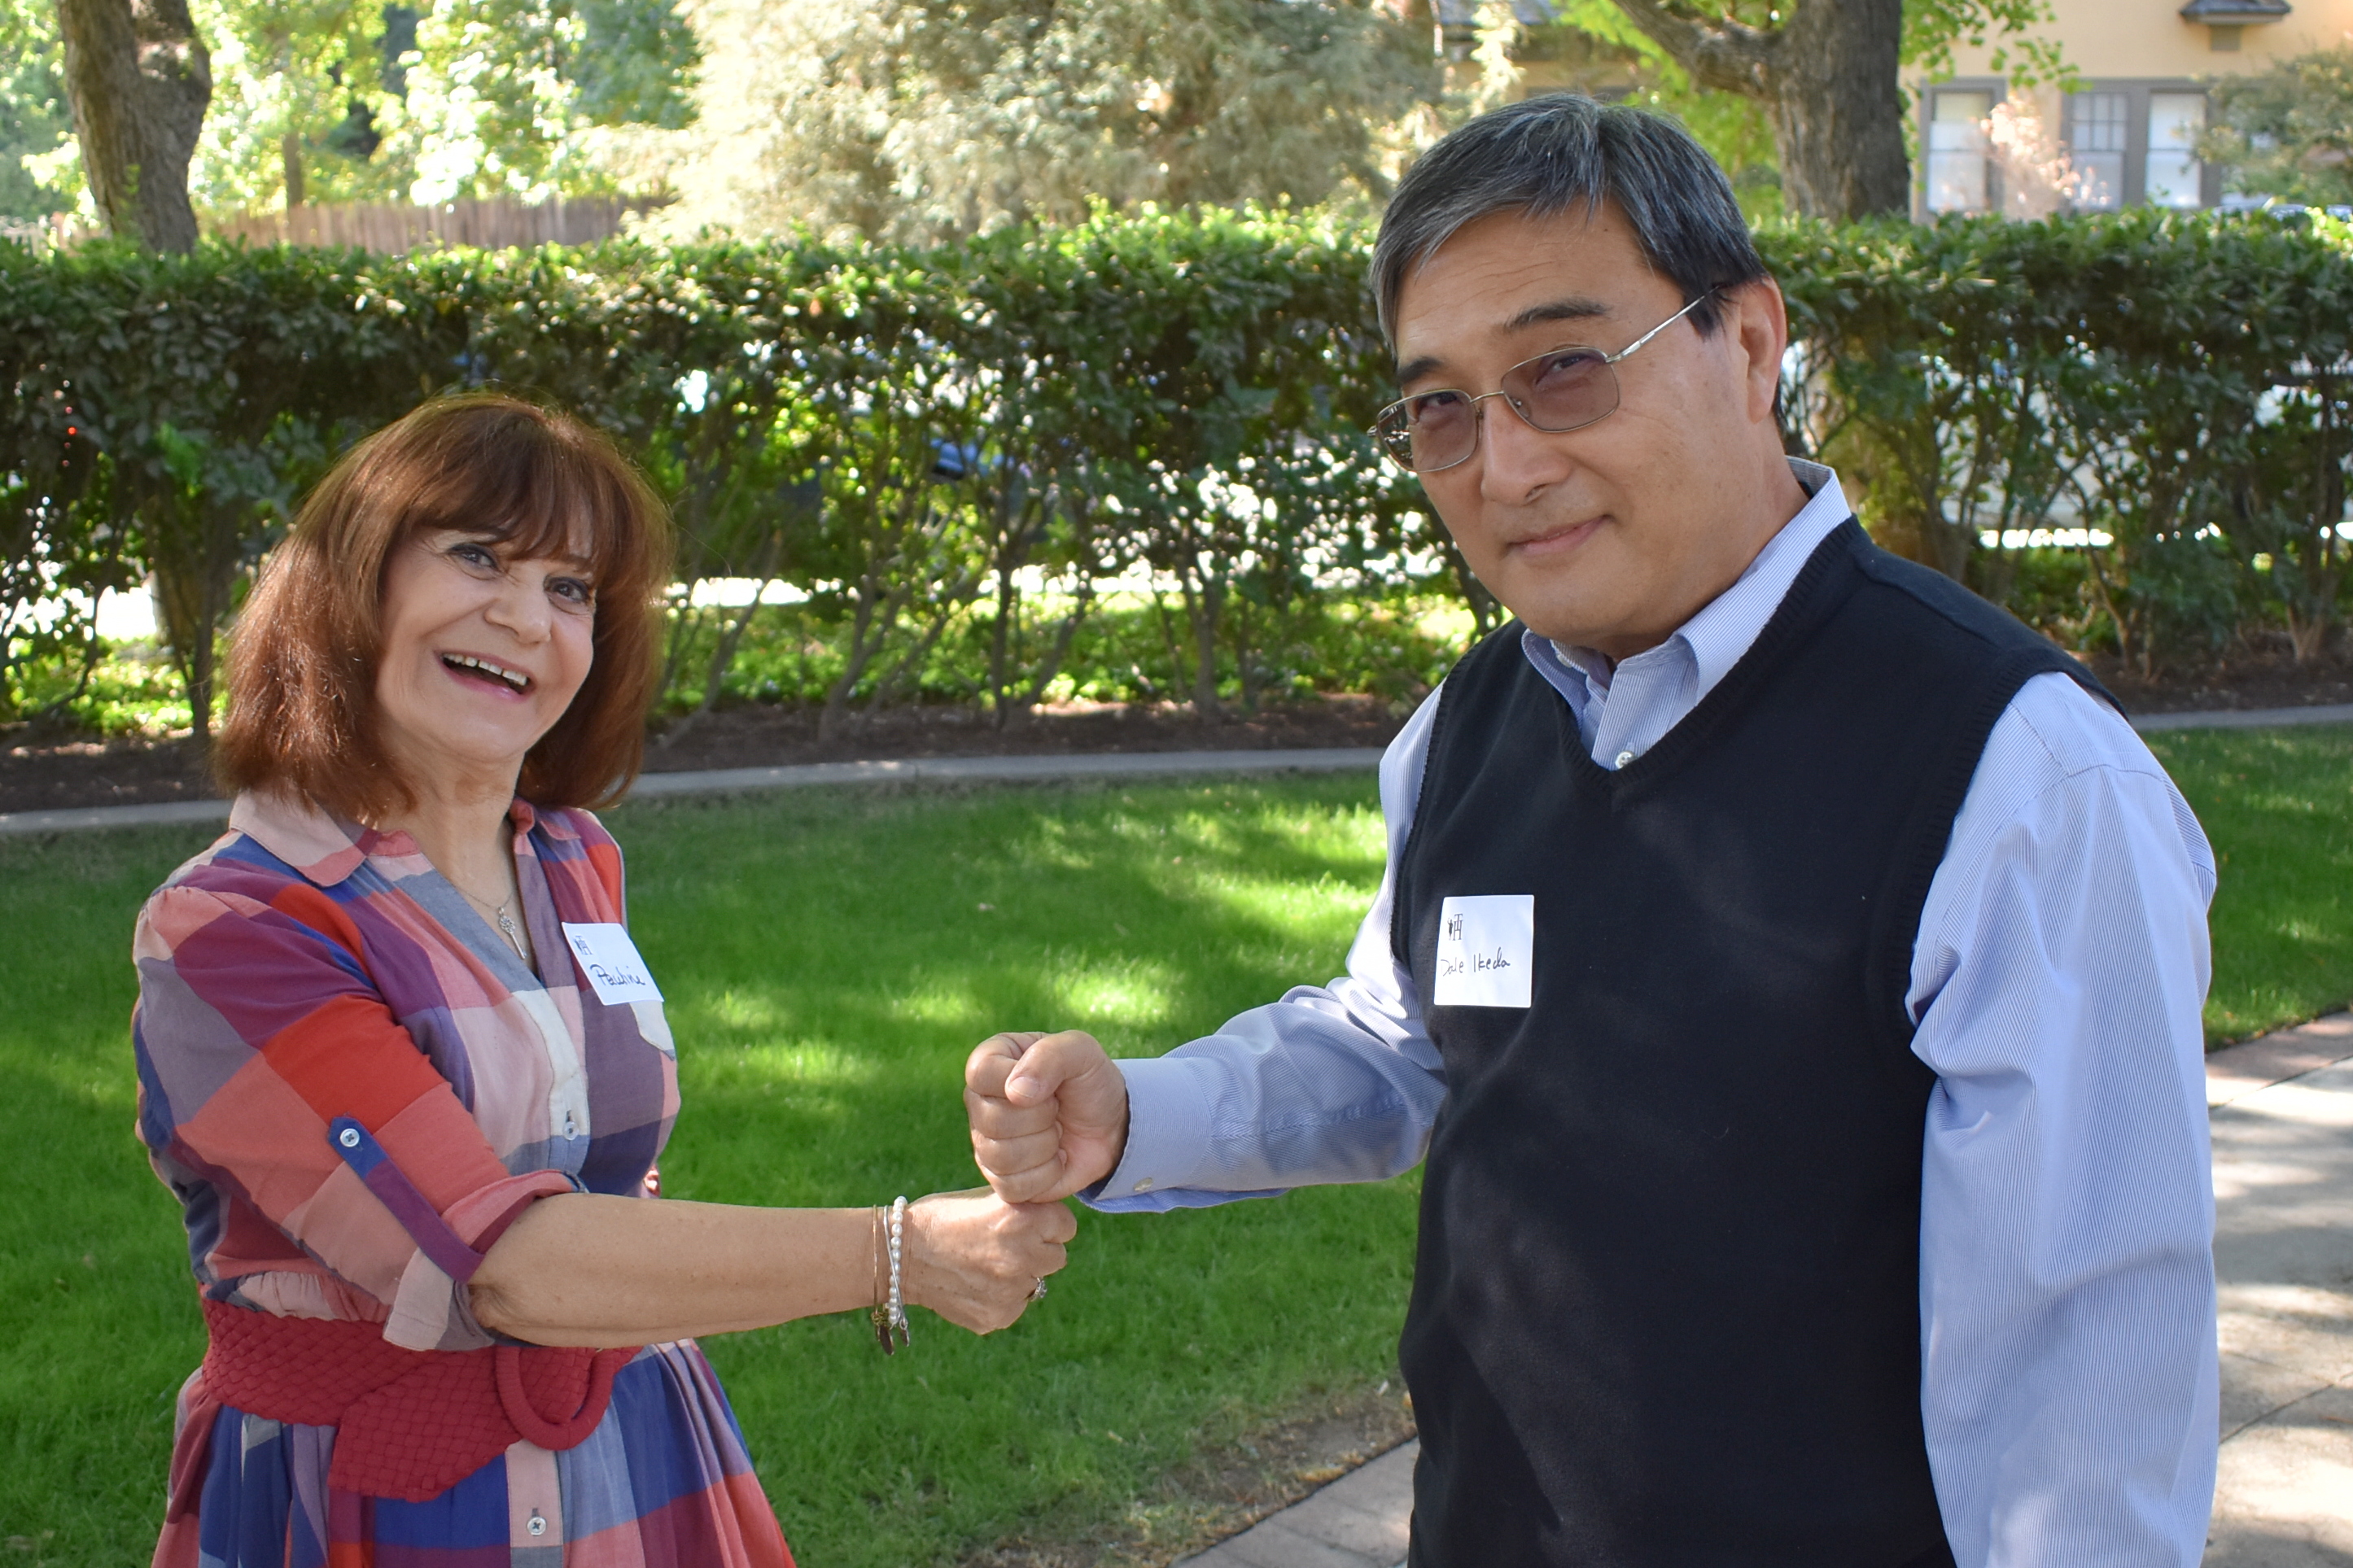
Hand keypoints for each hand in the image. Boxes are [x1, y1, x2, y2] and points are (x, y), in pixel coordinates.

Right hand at [902, 1188, 1075, 1333]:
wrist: (901, 1256)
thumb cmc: (944, 1218)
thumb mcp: (988, 1198)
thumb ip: (1026, 1207)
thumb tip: (1056, 1214)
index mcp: (1022, 1220)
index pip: (1067, 1226)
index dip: (1047, 1223)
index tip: (1027, 1222)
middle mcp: (1022, 1257)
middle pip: (1057, 1257)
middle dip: (1038, 1250)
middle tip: (1006, 1245)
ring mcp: (1011, 1291)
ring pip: (1036, 1283)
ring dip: (1020, 1275)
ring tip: (985, 1264)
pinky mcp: (998, 1317)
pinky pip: (1015, 1306)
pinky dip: (1001, 1298)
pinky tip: (974, 1284)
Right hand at [965, 1029, 1130, 1202]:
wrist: (1110, 1125)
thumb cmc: (1089, 1081)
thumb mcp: (1081, 1052)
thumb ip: (1049, 1056)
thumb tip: (1015, 1092)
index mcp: (989, 1061)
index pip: (980, 1073)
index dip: (1019, 1083)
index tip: (1048, 1083)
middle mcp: (979, 1102)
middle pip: (993, 1120)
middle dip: (1042, 1117)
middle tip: (1057, 1109)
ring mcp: (985, 1142)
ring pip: (1001, 1156)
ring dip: (1045, 1146)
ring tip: (1056, 1131)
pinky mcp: (1000, 1178)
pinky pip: (1013, 1186)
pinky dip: (1047, 1175)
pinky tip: (1056, 1158)